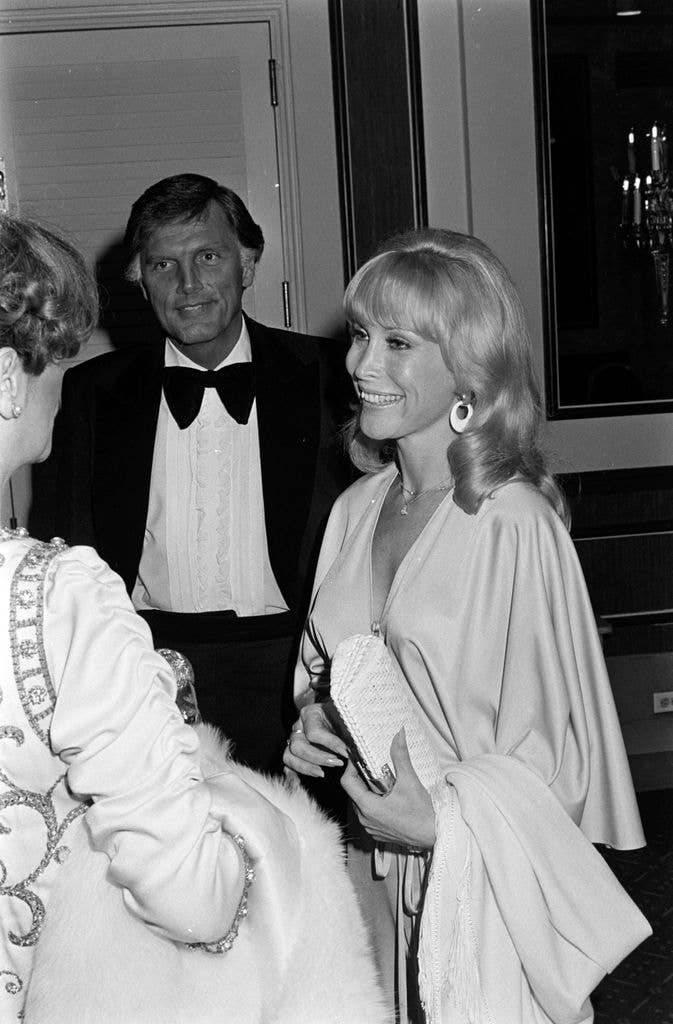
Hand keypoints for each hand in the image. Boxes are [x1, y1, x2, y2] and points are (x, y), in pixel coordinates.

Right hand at [283, 703, 348, 778]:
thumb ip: (349, 733)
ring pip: (288, 756)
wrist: (341, 717)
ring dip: (306, 767)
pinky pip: (287, 765)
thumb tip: (352, 751)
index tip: (347, 752)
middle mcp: (298, 726)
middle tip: (337, 763)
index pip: (314, 733)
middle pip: (298, 746)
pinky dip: (294, 774)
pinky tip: (303, 781)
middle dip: (318, 758)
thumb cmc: (345, 718)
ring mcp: (294, 739)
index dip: (331, 744)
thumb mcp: (348, 720)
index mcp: (310, 713)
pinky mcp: (294, 752)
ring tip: (323, 773)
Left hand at [341, 729, 435, 849]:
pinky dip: (373, 803)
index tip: (358, 757)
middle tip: (371, 765)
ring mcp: (371, 828)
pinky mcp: (378, 833)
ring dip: (367, 791)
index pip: (347, 782)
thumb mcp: (409, 780)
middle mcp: (365, 820)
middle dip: (360, 778)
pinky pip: (368, 815)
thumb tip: (398, 735)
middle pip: (353, 792)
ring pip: (360, 804)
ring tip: (380, 780)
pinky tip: (387, 797)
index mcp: (368, 807)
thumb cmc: (422, 812)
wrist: (435, 834)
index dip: (350, 767)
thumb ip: (400, 756)